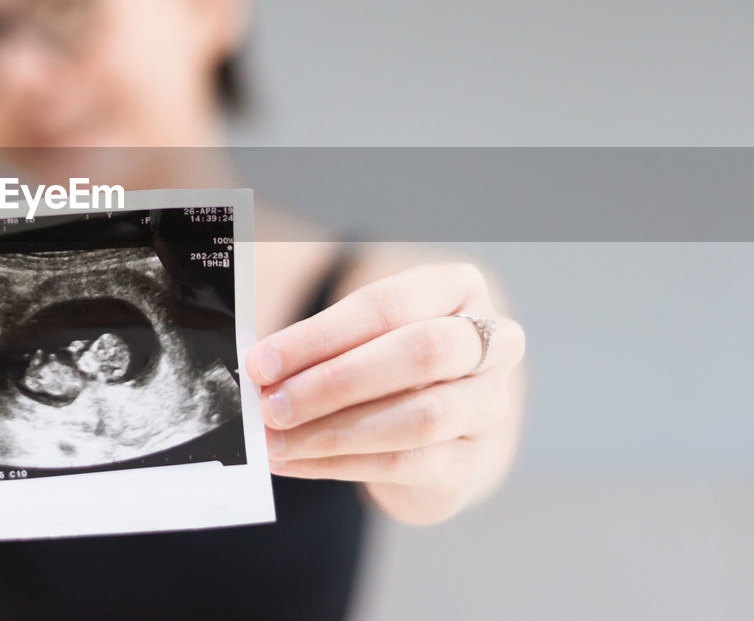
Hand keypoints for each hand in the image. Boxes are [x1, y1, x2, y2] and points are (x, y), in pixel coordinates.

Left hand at [245, 262, 525, 523]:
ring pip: (419, 418)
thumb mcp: (362, 336)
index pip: (386, 305)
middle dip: (333, 381)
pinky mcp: (473, 463)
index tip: (262, 361)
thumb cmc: (389, 362)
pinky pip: (407, 463)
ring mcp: (491, 405)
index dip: (319, 336)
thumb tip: (260, 369)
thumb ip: (320, 345)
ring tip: (275, 441)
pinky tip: (294, 463)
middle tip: (270, 404)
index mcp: (458, 289)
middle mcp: (494, 342)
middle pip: (419, 354)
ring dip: (334, 432)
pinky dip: (339, 465)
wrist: (438, 428)